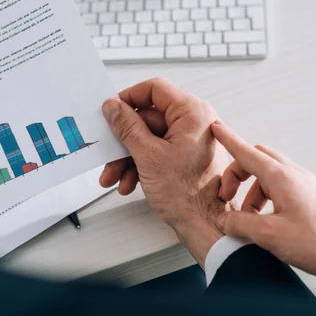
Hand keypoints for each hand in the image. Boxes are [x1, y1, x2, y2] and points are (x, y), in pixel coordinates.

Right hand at [100, 78, 232, 267]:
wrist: (207, 226)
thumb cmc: (190, 195)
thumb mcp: (148, 156)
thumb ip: (127, 127)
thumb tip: (113, 107)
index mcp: (193, 113)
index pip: (155, 89)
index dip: (129, 98)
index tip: (111, 112)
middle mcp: (196, 123)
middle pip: (148, 118)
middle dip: (124, 141)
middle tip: (108, 155)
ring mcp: (192, 140)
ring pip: (150, 139)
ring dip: (129, 158)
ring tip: (115, 178)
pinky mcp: (187, 157)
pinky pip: (158, 152)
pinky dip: (141, 166)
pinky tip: (129, 183)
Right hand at [211, 121, 315, 288]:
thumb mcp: (269, 235)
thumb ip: (240, 224)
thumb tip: (224, 220)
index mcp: (281, 177)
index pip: (246, 152)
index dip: (228, 140)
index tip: (216, 128)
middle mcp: (293, 175)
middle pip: (256, 159)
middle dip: (236, 173)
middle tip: (227, 197)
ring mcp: (303, 185)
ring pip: (267, 175)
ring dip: (250, 192)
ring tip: (247, 220)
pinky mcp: (310, 197)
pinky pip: (280, 188)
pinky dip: (265, 199)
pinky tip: (265, 223)